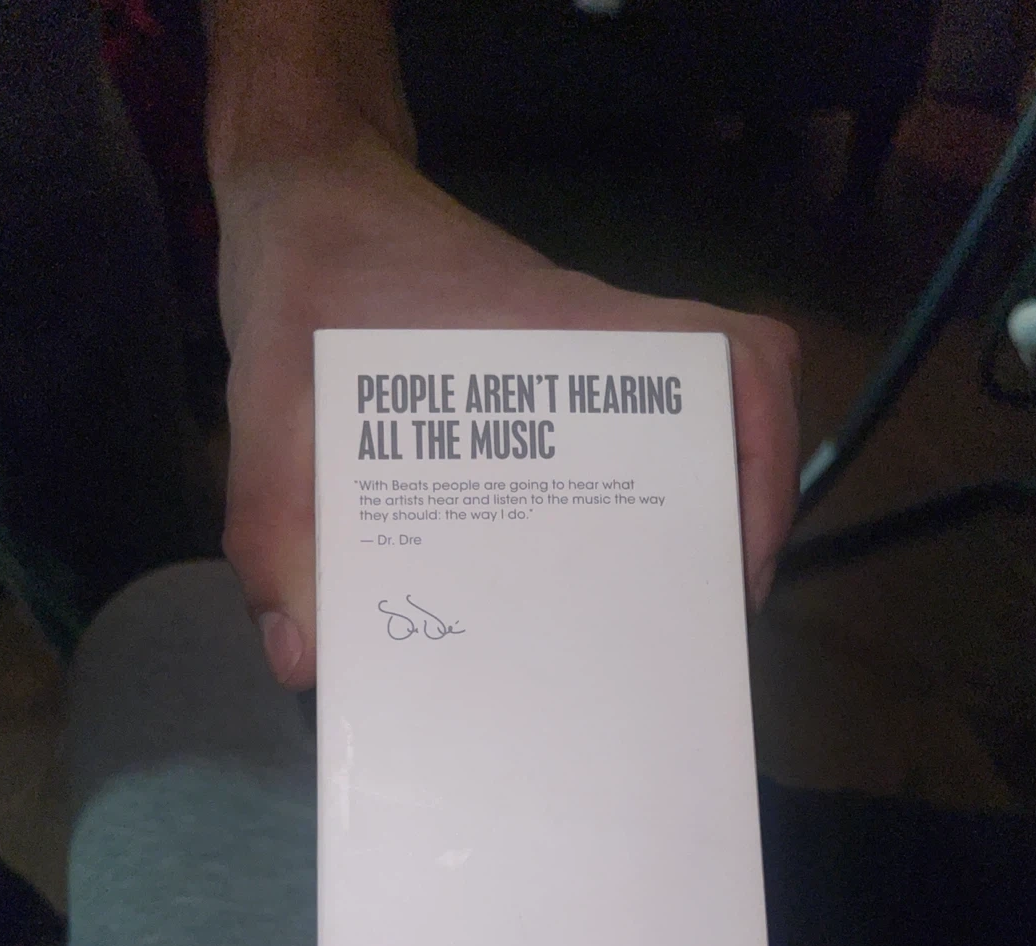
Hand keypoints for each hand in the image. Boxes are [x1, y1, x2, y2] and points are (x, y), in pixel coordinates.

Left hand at [215, 137, 799, 688]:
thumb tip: (306, 661)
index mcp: (557, 343)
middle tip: (677, 628)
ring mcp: (570, 368)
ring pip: (675, 439)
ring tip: (639, 621)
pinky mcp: (539, 383)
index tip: (733, 567)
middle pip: (720, 425)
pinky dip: (619, 502)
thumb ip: (272, 523)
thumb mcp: (269, 404)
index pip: (733, 359)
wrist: (298, 194)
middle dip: (724, 529)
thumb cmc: (302, 280)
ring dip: (679, 522)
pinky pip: (610, 441)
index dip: (766, 460)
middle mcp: (587, 354)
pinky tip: (563, 573)